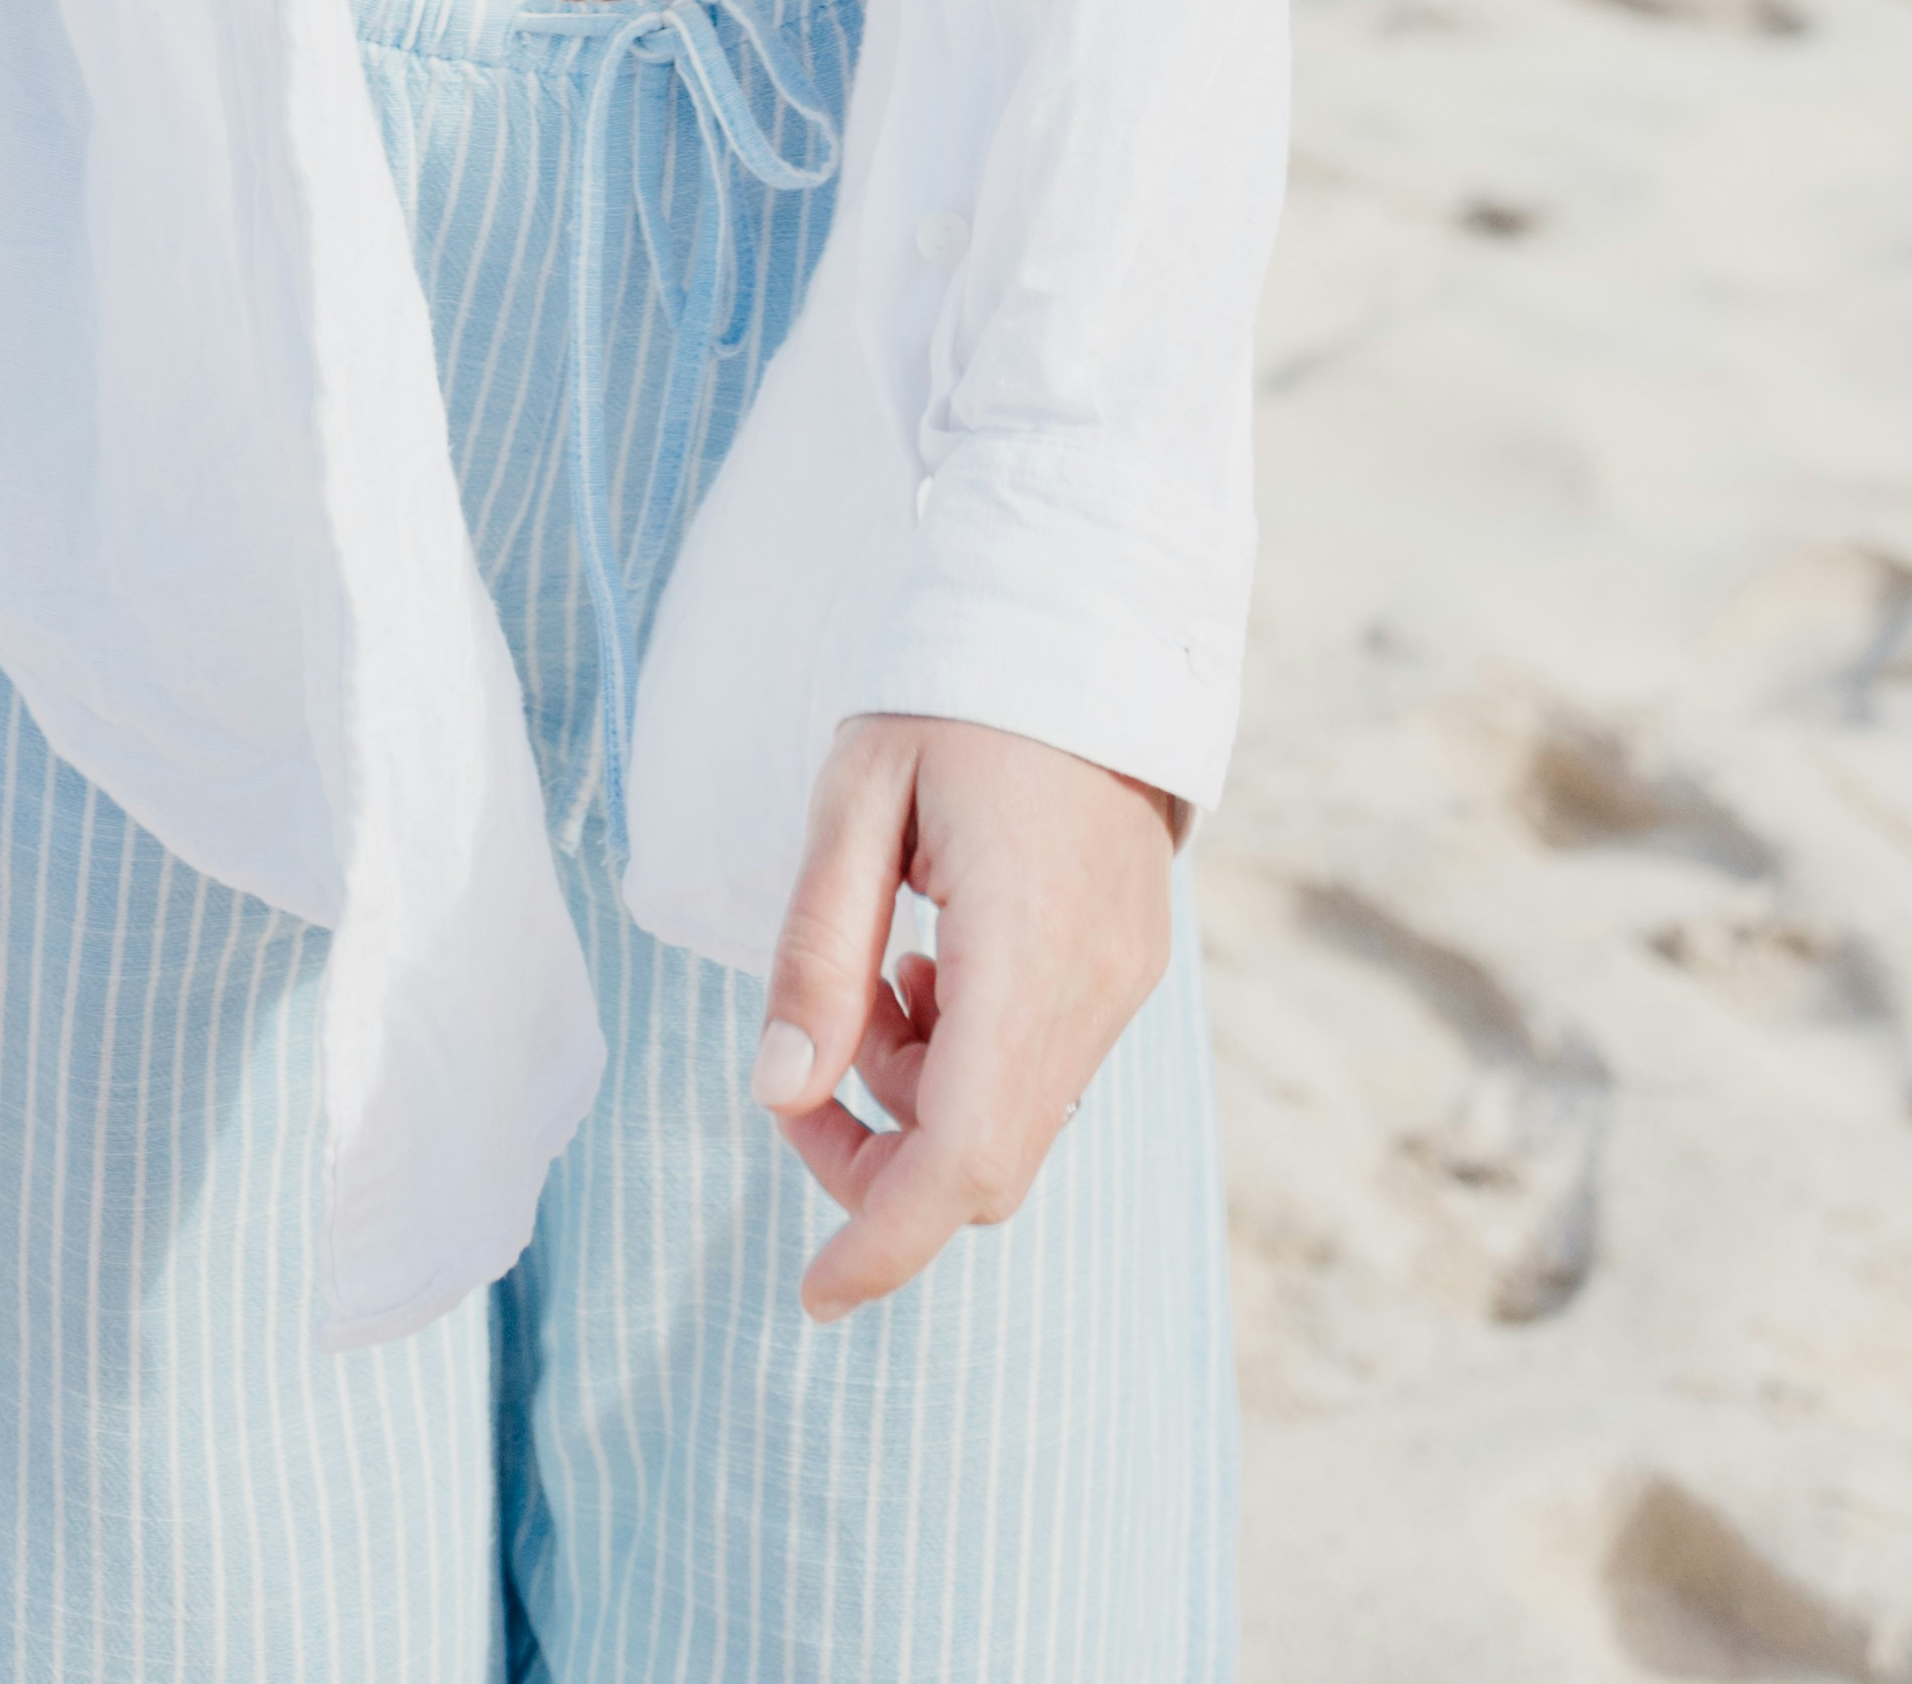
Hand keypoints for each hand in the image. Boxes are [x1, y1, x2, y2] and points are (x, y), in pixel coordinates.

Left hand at [751, 713, 1179, 1317]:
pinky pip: (1044, 1068)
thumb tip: (780, 1092)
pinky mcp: (1131, 965)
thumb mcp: (855, 798)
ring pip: (1015, 1122)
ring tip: (874, 984)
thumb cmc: (955, 695)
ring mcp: (1125, 982)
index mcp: (1027, 951)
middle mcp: (1093, 989)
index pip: (964, 1160)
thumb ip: (816, 951)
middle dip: (880, 1162)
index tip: (814, 1293)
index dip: (884, 1239)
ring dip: (922, 1101)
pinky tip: (930, 967)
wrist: (1088, 617)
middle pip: (986, 1163)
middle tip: (803, 1082)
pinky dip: (970, 1062)